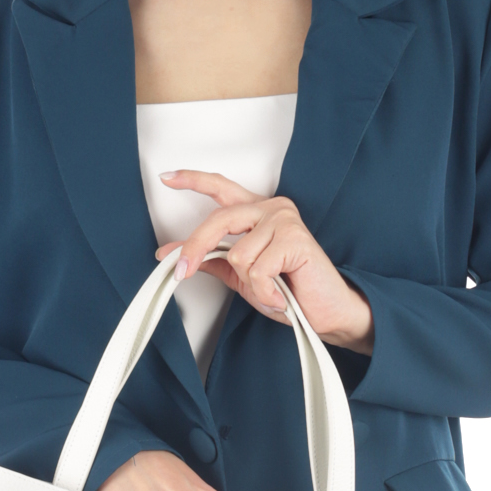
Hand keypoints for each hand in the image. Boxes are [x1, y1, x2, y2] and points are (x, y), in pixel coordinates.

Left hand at [153, 171, 374, 353]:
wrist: (323, 313)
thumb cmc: (287, 291)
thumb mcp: (240, 275)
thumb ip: (209, 259)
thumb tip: (170, 254)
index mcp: (256, 213)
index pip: (221, 189)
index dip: (193, 180)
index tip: (167, 177)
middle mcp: (271, 209)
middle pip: (218, 221)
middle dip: (196, 249)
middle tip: (181, 272)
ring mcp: (285, 220)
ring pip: (238, 254)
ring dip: (250, 283)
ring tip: (270, 290)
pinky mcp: (295, 239)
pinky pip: (257, 270)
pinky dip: (264, 293)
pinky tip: (281, 296)